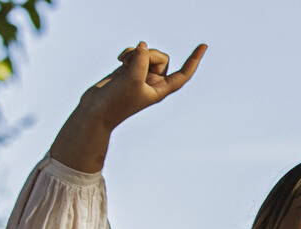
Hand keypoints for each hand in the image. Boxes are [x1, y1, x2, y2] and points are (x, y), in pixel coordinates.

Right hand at [49, 42, 205, 172]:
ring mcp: (141, 75)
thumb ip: (141, 61)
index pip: (183, 74)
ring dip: (136, 53)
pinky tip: (119, 60)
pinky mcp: (129, 70)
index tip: (204, 46)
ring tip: (124, 62)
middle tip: (134, 61)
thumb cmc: (116, 102)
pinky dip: (128, 53)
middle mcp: (154, 82)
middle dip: (149, 54)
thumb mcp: (132, 80)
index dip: (194, 60)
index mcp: (161, 90)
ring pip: (147, 53)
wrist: (96, 111)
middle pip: (162, 58)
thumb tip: (143, 46)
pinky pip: (135, 53)